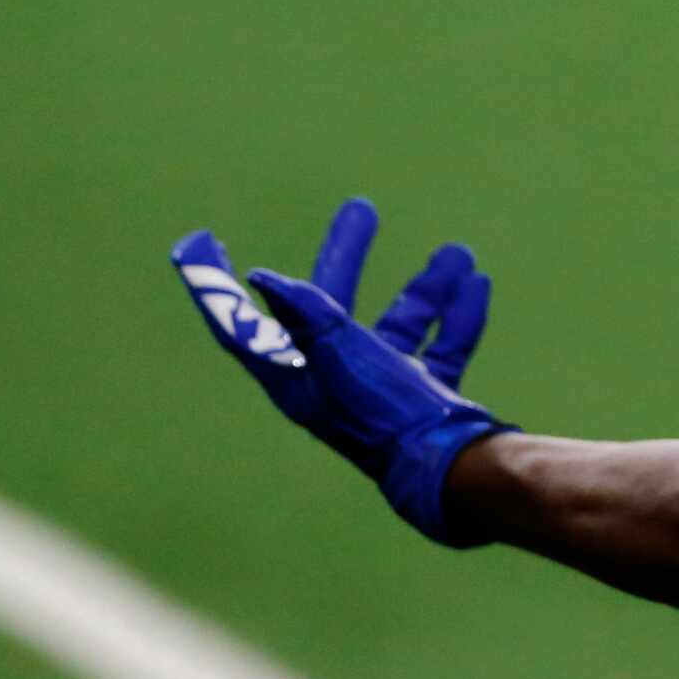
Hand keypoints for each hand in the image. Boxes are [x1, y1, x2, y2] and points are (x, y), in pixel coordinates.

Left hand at [173, 199, 512, 545]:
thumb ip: (309, 316)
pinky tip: (475, 286)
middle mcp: (337, 382)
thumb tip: (263, 279)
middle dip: (347, 255)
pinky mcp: (426, 398)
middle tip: (363, 209)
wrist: (448, 470)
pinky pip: (442, 349)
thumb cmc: (383, 415)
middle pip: (332, 306)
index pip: (242, 327)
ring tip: (455, 252)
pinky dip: (456, 318)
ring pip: (401, 325)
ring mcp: (385, 390)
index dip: (216, 287)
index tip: (202, 243)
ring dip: (426, 288)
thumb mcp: (339, 357)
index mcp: (298, 378)